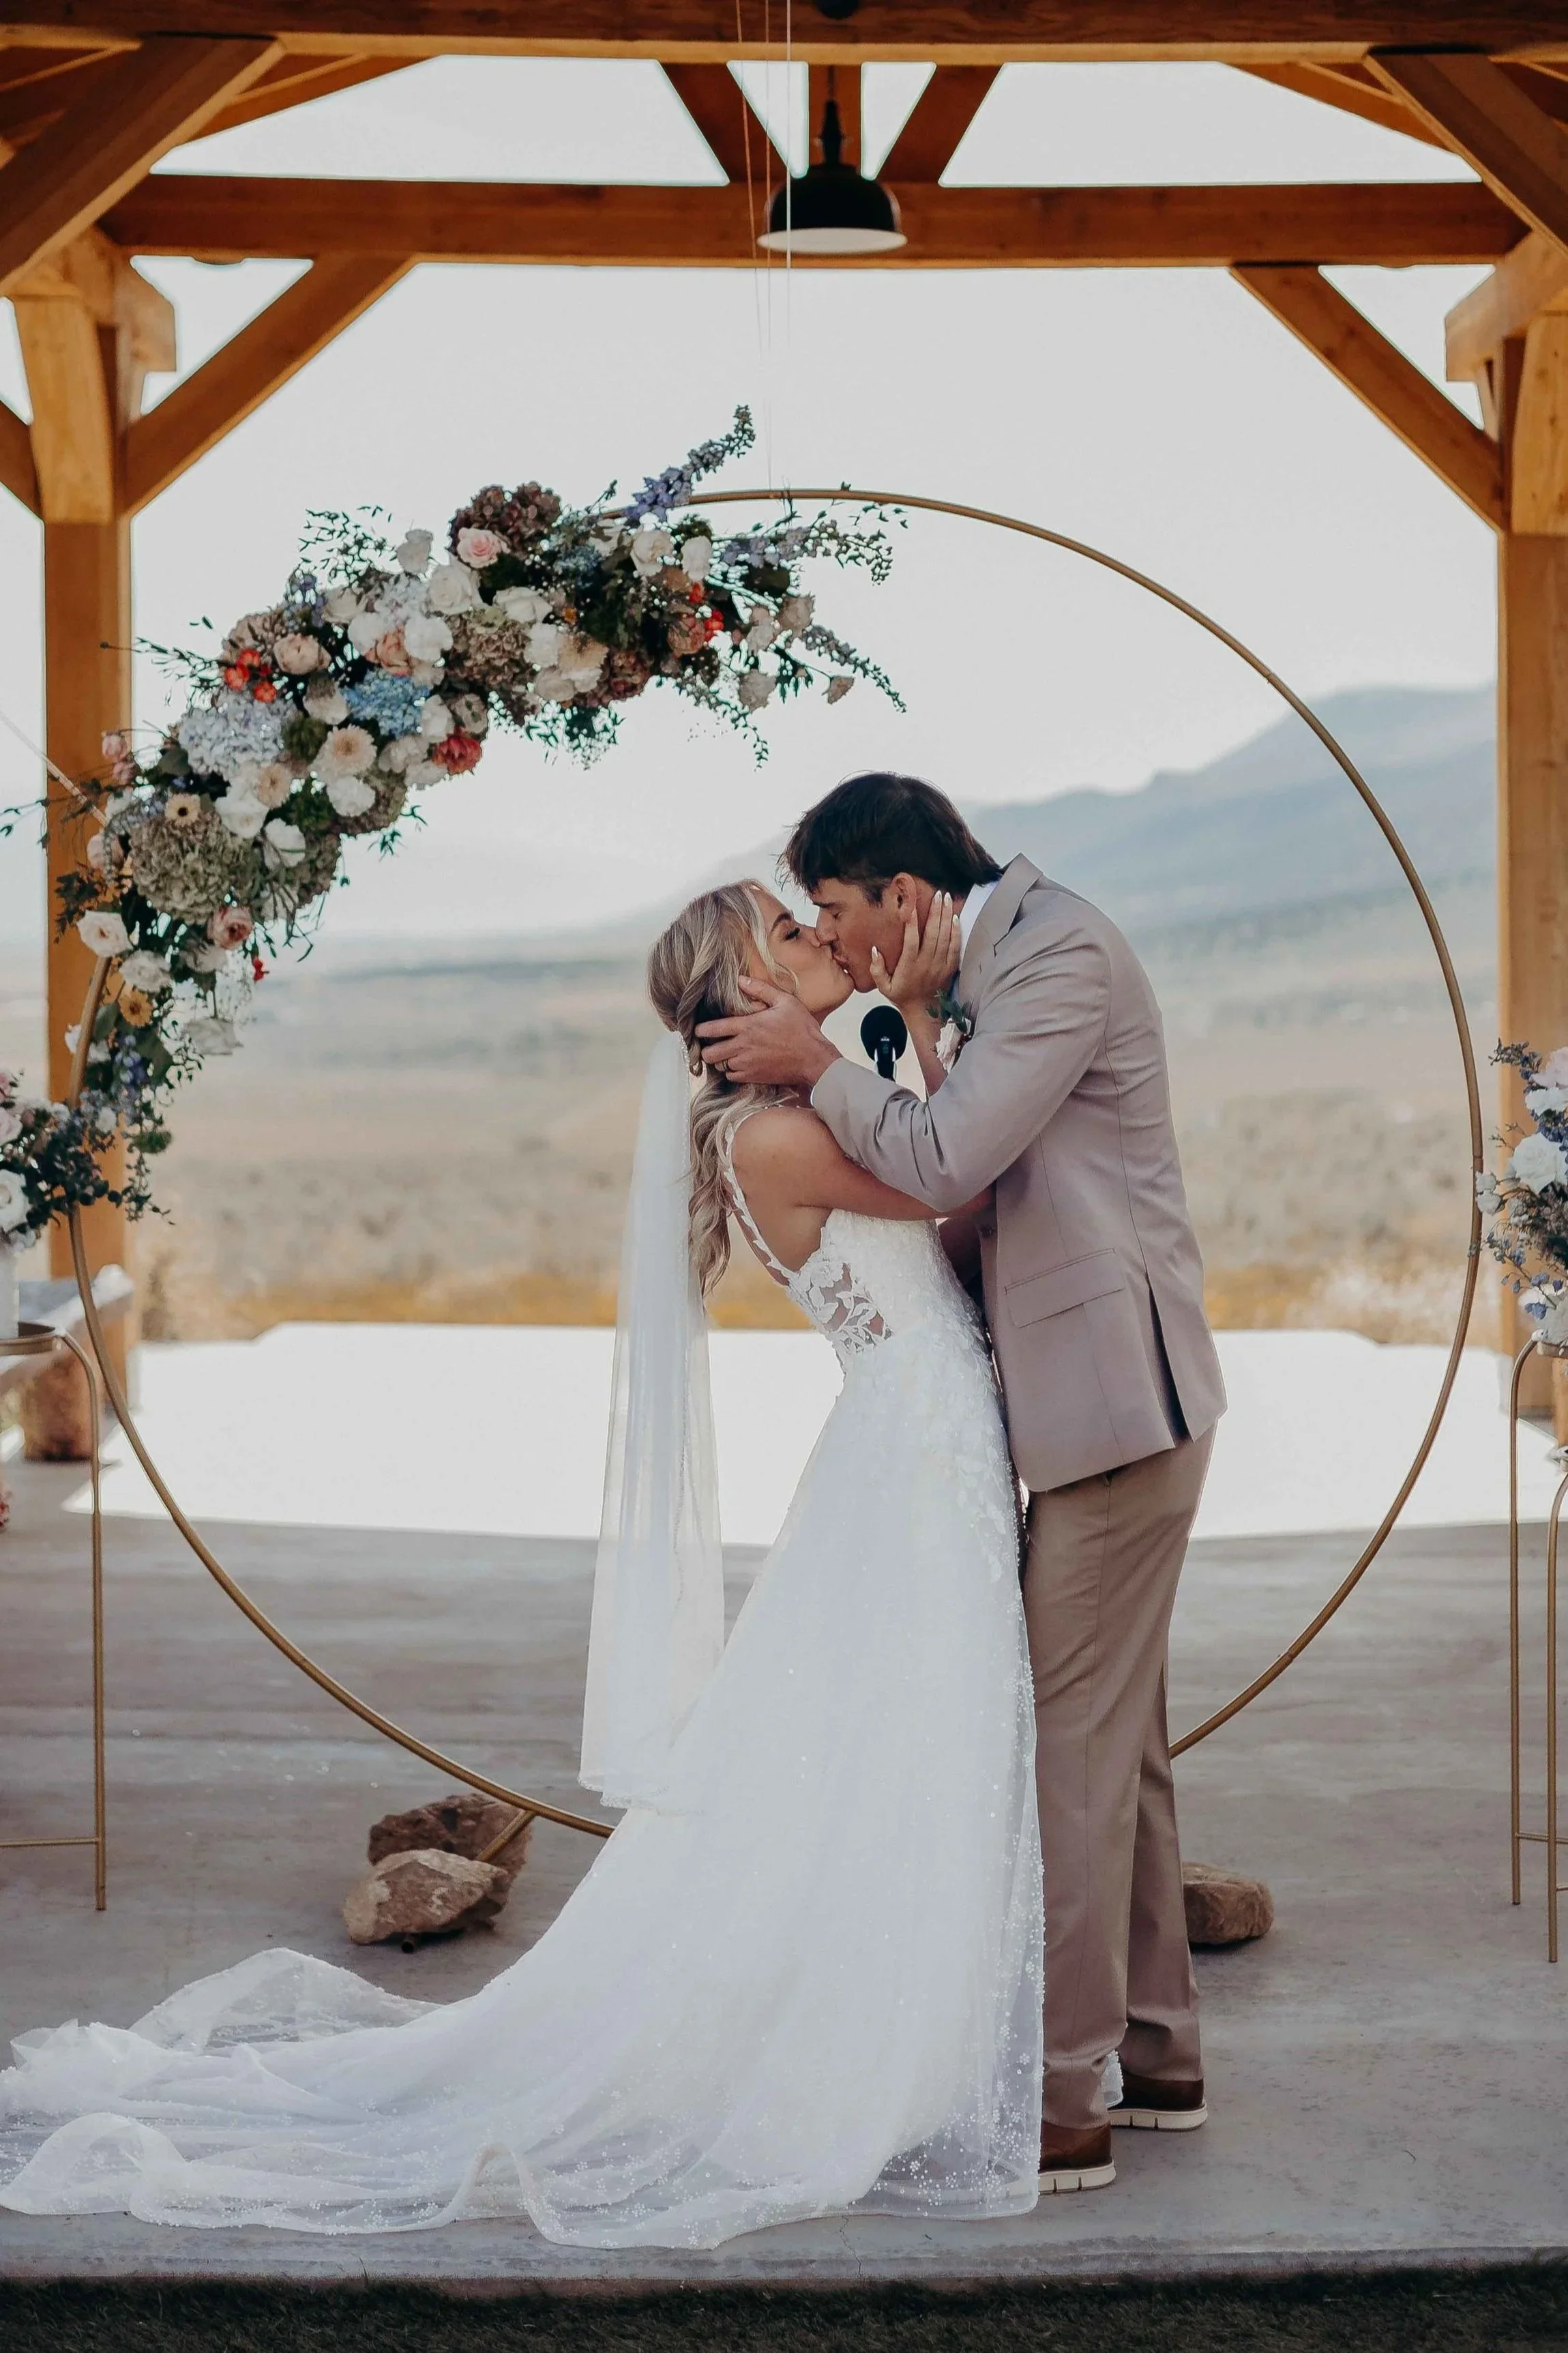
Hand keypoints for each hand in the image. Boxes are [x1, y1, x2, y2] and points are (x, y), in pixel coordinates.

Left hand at [696, 977, 842, 1090]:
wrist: (814, 1058)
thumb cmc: (801, 1028)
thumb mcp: (785, 1001)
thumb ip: (760, 989)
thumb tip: (741, 979)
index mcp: (748, 1026)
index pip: (713, 1029)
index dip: (700, 1030)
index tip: (697, 1030)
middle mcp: (743, 1046)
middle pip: (710, 1053)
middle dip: (705, 1049)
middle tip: (710, 1045)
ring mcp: (747, 1064)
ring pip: (719, 1066)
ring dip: (719, 1060)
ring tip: (725, 1054)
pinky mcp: (754, 1077)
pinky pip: (731, 1077)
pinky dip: (730, 1071)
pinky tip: (737, 1064)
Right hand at [870, 890, 959, 1016]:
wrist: (924, 1013)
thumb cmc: (902, 996)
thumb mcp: (883, 987)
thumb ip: (877, 969)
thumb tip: (875, 949)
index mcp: (909, 966)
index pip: (911, 940)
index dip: (911, 922)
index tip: (911, 906)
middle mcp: (926, 964)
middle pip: (933, 934)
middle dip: (935, 912)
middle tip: (937, 894)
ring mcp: (940, 966)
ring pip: (945, 938)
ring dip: (946, 917)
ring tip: (946, 899)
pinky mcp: (950, 968)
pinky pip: (955, 948)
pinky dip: (956, 932)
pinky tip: (955, 918)